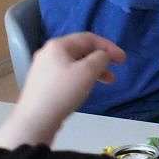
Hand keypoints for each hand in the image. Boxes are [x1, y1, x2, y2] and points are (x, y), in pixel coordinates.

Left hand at [0, 33, 124, 147]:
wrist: (35, 120)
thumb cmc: (63, 92)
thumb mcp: (87, 72)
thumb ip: (100, 58)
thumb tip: (103, 56)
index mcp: (58, 45)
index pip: (89, 38)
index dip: (109, 46)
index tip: (123, 60)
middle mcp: (48, 53)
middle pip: (81, 50)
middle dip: (101, 59)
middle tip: (115, 71)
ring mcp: (44, 69)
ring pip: (74, 63)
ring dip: (93, 70)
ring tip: (107, 82)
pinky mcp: (43, 84)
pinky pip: (67, 74)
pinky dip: (81, 78)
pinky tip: (86, 88)